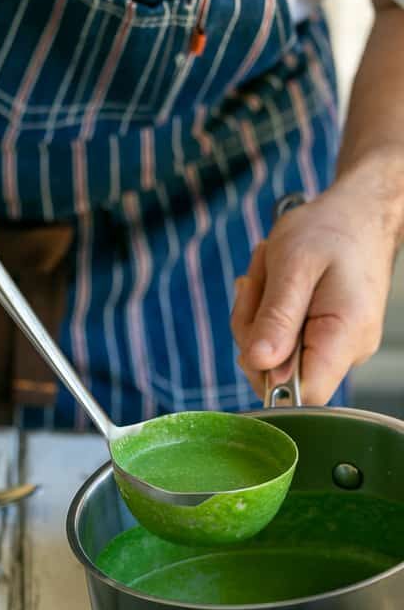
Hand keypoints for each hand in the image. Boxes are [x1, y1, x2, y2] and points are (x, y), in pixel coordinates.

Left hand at [231, 171, 400, 403]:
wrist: (357, 212)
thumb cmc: (329, 230)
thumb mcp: (293, 265)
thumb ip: (276, 318)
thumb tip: (259, 363)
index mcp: (345, 336)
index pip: (303, 396)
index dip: (267, 376)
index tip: (257, 333)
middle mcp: (347, 351)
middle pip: (278, 378)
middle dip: (253, 334)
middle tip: (256, 286)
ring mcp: (336, 348)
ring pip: (272, 359)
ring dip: (256, 318)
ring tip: (268, 275)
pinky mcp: (321, 340)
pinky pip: (279, 343)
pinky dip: (265, 315)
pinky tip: (273, 284)